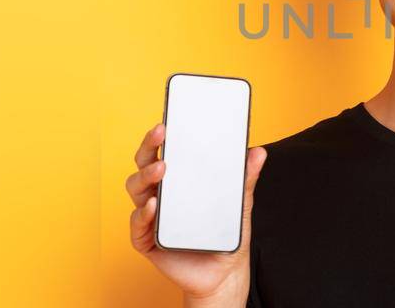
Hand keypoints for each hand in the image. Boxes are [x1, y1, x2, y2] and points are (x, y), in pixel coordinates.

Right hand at [127, 123, 267, 305]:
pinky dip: (143, 214)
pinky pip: (137, 225)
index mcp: (178, 182)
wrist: (224, 273)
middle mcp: (160, 195)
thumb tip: (258, 152)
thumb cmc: (225, 235)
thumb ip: (245, 180)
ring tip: (162, 169)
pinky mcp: (147, 241)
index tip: (166, 120)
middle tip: (162, 133)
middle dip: (150, 146)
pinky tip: (153, 205)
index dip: (160, 136)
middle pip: (144, 164)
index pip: (164, 152)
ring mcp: (151, 217)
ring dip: (146, 176)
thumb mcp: (239, 205)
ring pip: (136, 190)